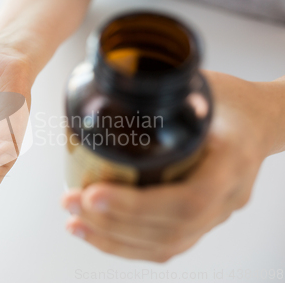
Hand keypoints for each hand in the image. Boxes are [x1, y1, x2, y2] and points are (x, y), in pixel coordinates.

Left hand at [62, 71, 278, 261]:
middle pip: (170, 230)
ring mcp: (216, 214)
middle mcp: (226, 197)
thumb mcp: (200, 86)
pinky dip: (127, 244)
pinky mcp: (202, 220)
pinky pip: (166, 244)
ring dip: (113, 239)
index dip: (136, 204)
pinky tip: (97, 233)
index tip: (92, 194)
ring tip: (75, 223)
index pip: (188, 199)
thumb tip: (103, 93)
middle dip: (112, 223)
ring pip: (166, 244)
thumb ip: (161, 94)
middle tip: (71, 204)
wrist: (258, 120)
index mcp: (231, 162)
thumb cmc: (230, 100)